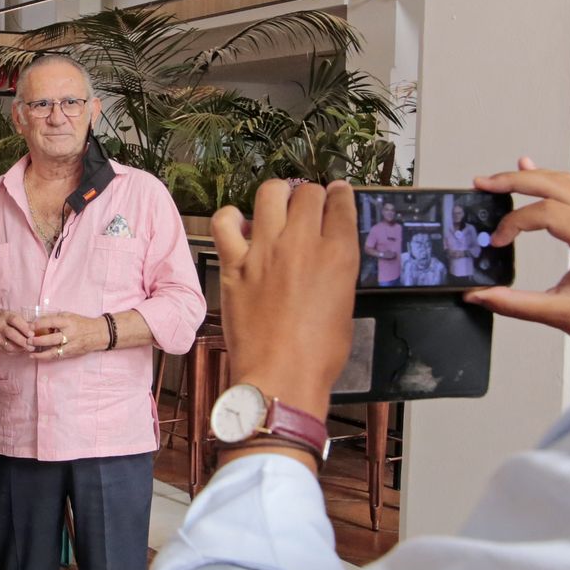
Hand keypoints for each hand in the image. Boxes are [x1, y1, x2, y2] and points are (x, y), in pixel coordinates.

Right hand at [0, 308, 36, 354]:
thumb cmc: (6, 319)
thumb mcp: (13, 316)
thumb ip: (24, 323)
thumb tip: (38, 330)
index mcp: (5, 316)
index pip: (14, 320)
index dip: (24, 328)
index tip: (32, 334)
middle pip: (11, 333)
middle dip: (23, 340)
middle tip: (32, 345)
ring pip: (8, 345)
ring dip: (20, 348)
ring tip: (29, 349)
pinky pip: (5, 350)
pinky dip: (15, 351)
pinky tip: (22, 350)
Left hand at [28, 312, 105, 360]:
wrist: (98, 333)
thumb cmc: (81, 323)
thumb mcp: (69, 316)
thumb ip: (55, 319)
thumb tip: (38, 322)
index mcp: (68, 321)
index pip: (51, 322)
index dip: (39, 324)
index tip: (30, 326)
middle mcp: (70, 334)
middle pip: (52, 338)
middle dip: (38, 340)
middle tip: (28, 340)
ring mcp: (71, 345)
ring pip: (54, 351)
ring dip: (40, 353)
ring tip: (30, 352)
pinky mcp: (71, 353)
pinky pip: (57, 356)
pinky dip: (46, 357)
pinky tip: (37, 356)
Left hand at [213, 180, 358, 421]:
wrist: (281, 376)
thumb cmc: (319, 353)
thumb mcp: (344, 304)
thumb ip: (337, 270)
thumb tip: (327, 255)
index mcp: (338, 254)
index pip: (340, 202)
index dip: (339, 195)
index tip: (335, 195)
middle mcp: (302, 243)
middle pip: (306, 193)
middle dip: (309, 195)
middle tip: (306, 207)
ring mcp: (265, 250)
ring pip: (269, 194)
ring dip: (276, 196)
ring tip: (276, 207)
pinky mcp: (235, 264)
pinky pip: (225, 222)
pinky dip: (232, 218)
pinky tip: (239, 227)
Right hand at [464, 157, 569, 373]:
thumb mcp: (562, 315)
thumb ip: (515, 303)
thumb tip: (479, 296)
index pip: (548, 214)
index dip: (515, 223)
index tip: (497, 241)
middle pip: (555, 185)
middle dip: (515, 181)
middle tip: (483, 184)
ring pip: (567, 183)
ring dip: (532, 178)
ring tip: (500, 181)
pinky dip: (551, 182)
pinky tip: (533, 174)